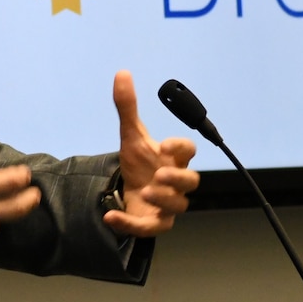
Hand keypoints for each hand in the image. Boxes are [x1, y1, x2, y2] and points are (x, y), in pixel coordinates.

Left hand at [108, 70, 198, 237]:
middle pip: (192, 181)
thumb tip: (121, 73)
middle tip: (159, 174)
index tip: (166, 144)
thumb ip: (127, 107)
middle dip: (178, 178)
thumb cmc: (139, 162)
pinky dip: (131, 224)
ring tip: (145, 191)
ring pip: (178, 205)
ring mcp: (167, 204)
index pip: (189, 149)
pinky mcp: (154, 222)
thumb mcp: (131, 135)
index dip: (181, 146)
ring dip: (164, 199)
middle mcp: (175, 181)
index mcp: (173, 157)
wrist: (130, 190)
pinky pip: (150, 228)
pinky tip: (110, 216)